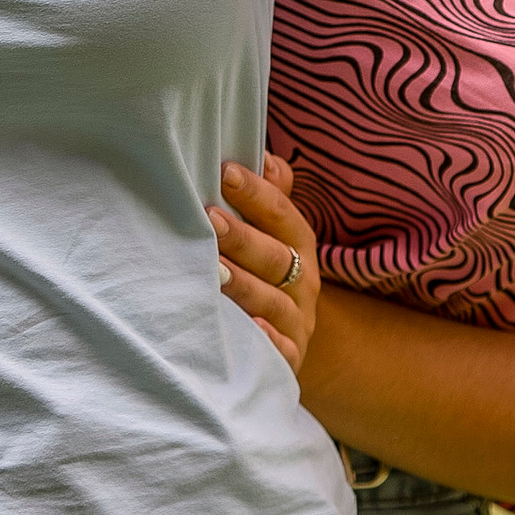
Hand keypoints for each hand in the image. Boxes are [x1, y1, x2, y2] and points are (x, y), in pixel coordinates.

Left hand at [210, 150, 319, 373]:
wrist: (285, 337)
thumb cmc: (265, 271)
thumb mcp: (272, 234)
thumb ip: (271, 196)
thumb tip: (263, 156)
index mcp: (298, 244)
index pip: (282, 213)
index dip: (256, 192)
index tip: (224, 172)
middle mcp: (303, 281)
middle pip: (276, 257)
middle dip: (243, 238)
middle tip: (210, 218)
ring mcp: (296, 321)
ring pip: (273, 302)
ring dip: (245, 285)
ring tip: (215, 271)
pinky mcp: (288, 358)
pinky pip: (281, 350)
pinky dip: (269, 339)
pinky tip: (252, 326)